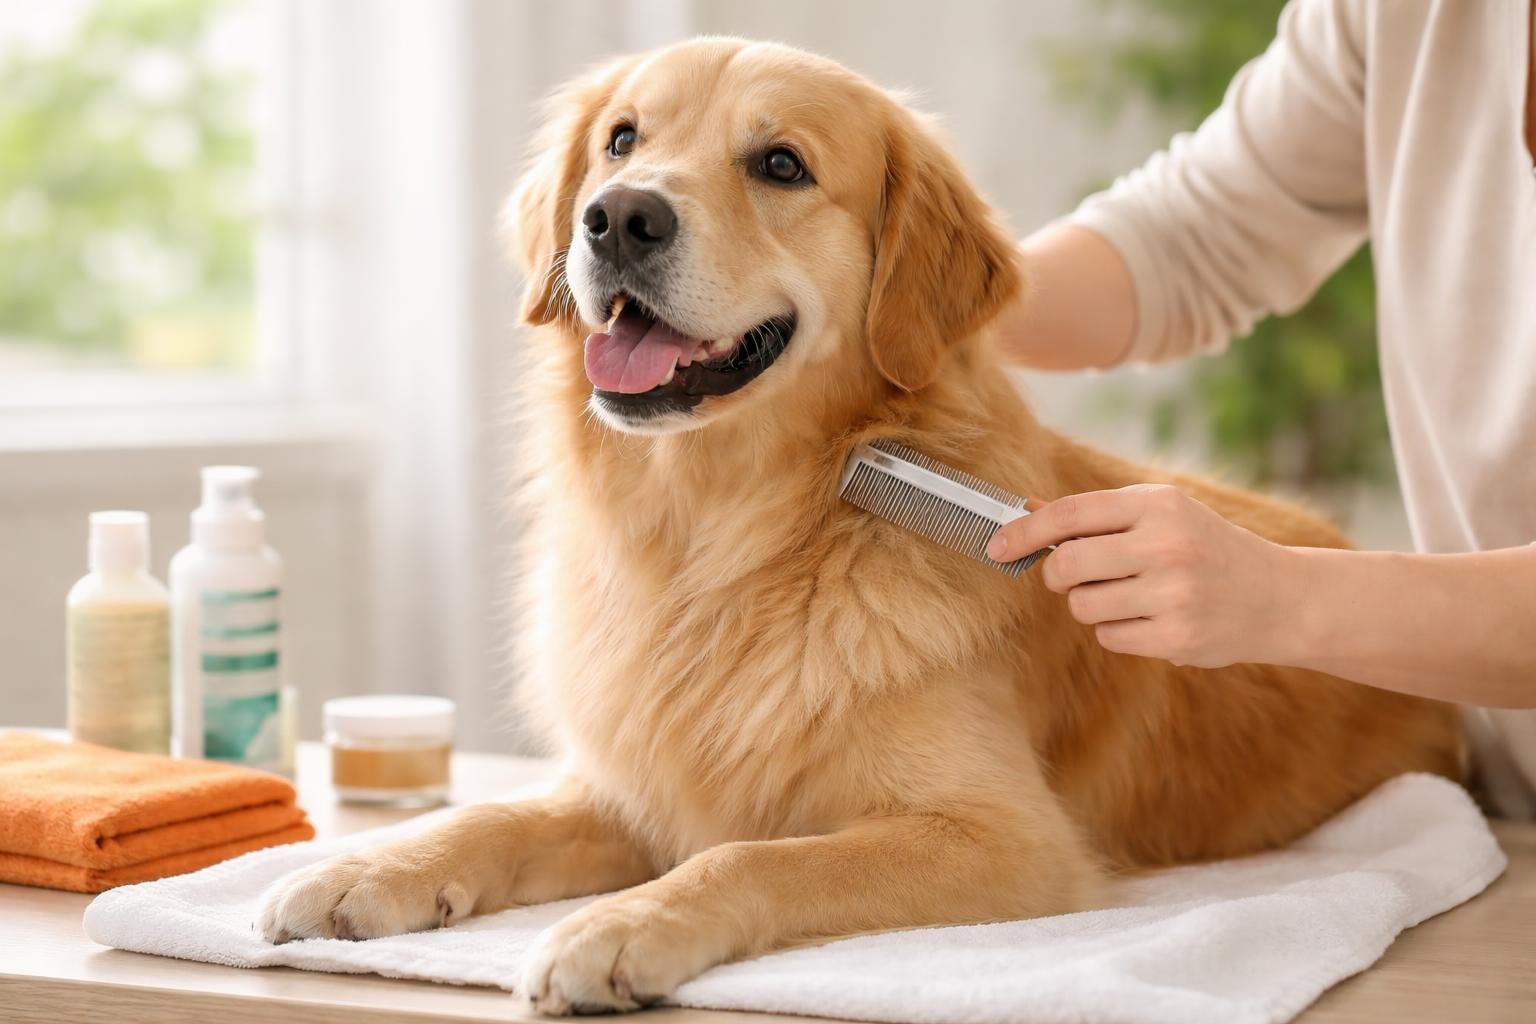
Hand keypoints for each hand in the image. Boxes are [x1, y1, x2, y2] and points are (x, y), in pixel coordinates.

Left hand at [987, 484, 1293, 667]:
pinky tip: (1151, 619)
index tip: (996, 546)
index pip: (1071, 513)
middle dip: (1058, 575)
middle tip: (1074, 576)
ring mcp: (1174, 593)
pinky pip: (1108, 637)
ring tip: (1130, 595)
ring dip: (1091, 604)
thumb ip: (1095, 516)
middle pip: (1066, 564)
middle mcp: (1167, 544)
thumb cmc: (1206, 548)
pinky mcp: (1177, 637)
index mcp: (1159, 504)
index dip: (1025, 531)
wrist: (1279, 597)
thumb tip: (1026, 510)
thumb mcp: (1161, 515)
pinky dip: (1117, 630)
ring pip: (1083, 605)